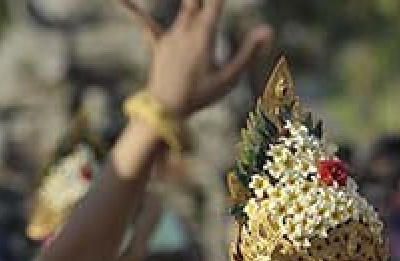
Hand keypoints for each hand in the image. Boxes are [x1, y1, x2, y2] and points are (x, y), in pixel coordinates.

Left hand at [119, 0, 272, 116]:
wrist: (166, 110)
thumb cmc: (200, 96)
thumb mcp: (229, 78)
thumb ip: (248, 51)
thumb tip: (267, 30)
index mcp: (205, 35)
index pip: (216, 2)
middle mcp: (186, 30)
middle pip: (196, 1)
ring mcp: (170, 36)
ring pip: (183, 9)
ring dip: (190, 3)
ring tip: (195, 16)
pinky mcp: (158, 44)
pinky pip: (145, 21)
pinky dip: (132, 7)